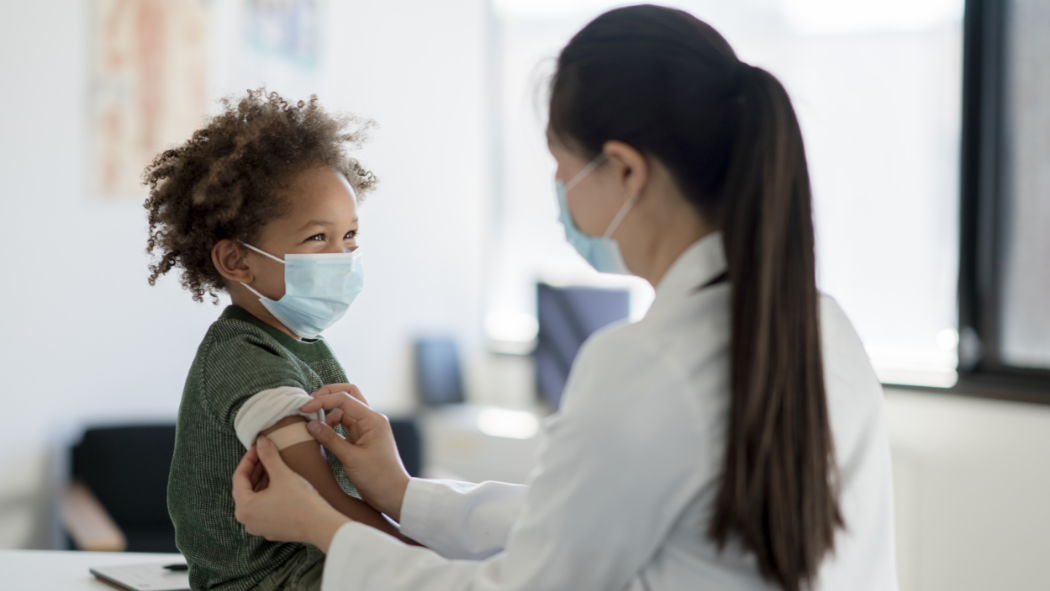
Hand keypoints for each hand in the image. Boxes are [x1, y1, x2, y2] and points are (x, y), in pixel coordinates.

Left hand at [232, 437, 349, 552]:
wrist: (320, 525)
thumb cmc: (300, 502)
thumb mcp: (282, 474)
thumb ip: (268, 456)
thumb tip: (261, 442)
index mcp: (244, 507)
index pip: (239, 477)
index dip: (248, 459)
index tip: (257, 447)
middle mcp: (247, 521)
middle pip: (245, 489)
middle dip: (255, 470)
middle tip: (265, 454)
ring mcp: (260, 527)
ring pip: (255, 499)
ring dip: (262, 482)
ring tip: (273, 467)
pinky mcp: (273, 530)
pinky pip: (265, 509)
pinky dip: (269, 495)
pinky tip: (281, 485)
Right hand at [299, 391, 410, 521]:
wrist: (393, 495)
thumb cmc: (378, 478)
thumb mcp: (351, 459)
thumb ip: (330, 440)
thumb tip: (310, 425)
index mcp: (373, 420)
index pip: (345, 399)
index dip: (322, 400)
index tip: (304, 408)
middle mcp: (371, 420)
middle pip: (348, 396)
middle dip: (328, 396)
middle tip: (308, 403)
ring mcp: (367, 429)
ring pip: (344, 411)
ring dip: (328, 413)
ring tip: (312, 424)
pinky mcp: (361, 439)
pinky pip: (344, 425)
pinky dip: (332, 426)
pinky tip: (321, 433)